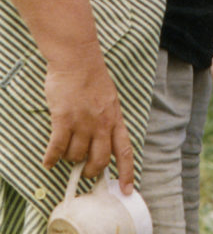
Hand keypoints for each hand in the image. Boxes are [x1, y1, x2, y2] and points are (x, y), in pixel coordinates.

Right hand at [43, 46, 133, 192]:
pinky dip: (52, 158)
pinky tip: (48, 161)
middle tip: (85, 171)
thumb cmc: (92, 76)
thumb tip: (102, 142)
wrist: (77, 58)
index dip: (126, 172)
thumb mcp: (109, 99)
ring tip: (66, 150)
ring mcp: (83, 122)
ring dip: (70, 157)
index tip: (127, 190)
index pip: (125, 150)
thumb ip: (107, 120)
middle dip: (92, 170)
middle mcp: (101, 123)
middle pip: (100, 160)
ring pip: (76, 155)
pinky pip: (57, 148)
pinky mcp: (64, 119)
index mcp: (115, 117)